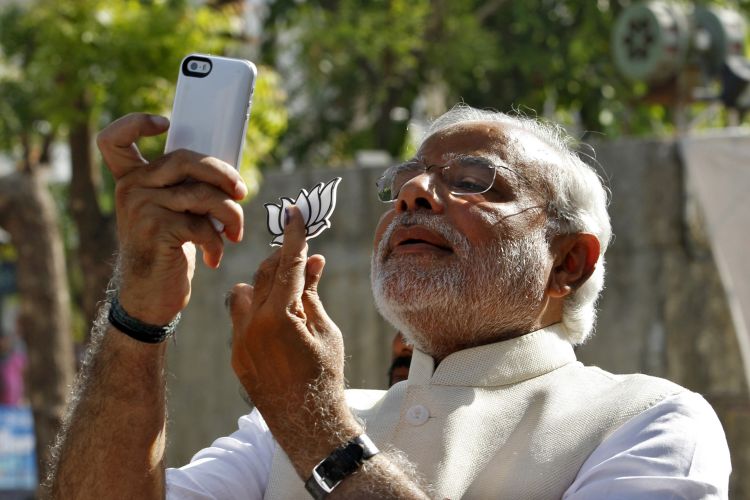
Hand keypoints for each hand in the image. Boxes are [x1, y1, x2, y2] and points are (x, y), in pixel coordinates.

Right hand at [97, 113, 246, 324]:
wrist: (150, 297)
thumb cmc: (168, 251)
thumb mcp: (172, 213)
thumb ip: (185, 187)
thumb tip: (230, 173)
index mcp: (131, 180)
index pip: (115, 139)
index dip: (136, 122)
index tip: (165, 123)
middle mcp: (130, 188)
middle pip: (185, 160)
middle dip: (223, 174)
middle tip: (242, 192)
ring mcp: (141, 207)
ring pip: (202, 194)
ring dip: (230, 214)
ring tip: (235, 233)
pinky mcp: (156, 229)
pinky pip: (203, 224)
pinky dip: (218, 242)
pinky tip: (215, 256)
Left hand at [228, 206, 360, 475]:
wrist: (308, 424)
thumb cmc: (326, 376)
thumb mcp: (325, 330)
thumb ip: (312, 294)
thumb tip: (313, 261)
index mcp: (280, 316)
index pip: (288, 265)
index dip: (294, 236)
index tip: (295, 212)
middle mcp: (253, 325)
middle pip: (264, 274)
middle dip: (283, 261)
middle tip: (301, 255)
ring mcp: (240, 342)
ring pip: (243, 293)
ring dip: (263, 286)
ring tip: (287, 296)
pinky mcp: (236, 355)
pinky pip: (240, 319)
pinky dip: (256, 311)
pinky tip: (276, 322)